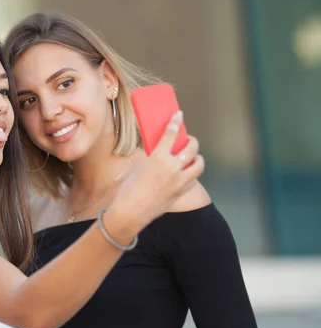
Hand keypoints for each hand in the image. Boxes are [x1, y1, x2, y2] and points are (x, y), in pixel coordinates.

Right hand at [105, 111, 204, 242]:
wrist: (131, 212)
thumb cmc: (129, 190)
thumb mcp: (138, 167)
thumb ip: (152, 158)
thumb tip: (158, 153)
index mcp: (159, 158)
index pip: (171, 134)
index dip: (176, 122)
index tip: (179, 115)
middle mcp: (173, 168)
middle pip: (191, 148)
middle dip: (192, 141)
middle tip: (188, 140)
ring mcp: (179, 182)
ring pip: (198, 164)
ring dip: (197, 158)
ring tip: (192, 157)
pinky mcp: (181, 193)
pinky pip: (193, 180)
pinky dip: (192, 174)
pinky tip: (187, 174)